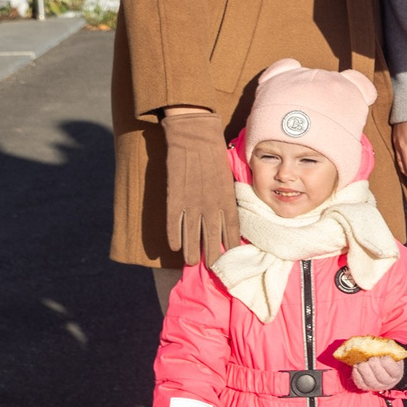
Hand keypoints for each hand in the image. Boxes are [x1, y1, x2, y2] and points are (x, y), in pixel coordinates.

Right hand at [160, 108, 239, 263]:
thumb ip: (228, 197)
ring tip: (192, 263)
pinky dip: (174, 236)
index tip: (232, 256)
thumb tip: (228, 214)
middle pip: (212, 236)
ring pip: (192, 234)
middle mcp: (210, 204)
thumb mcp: (228, 177)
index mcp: (227, 198)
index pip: (232, 227)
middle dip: (213, 254)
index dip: (231, 243)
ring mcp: (191, 202)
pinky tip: (175, 246)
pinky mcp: (174, 198)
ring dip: (192, 250)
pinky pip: (174, 222)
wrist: (195, 138)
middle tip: (213, 268)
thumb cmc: (215, 156)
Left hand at [350, 353, 406, 391]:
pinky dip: (357, 374)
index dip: (387, 362)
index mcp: (396, 374)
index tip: (384, 356)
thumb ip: (386, 348)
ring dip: (364, 370)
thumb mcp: (391, 354)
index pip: (393, 370)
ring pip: (369, 380)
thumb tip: (377, 340)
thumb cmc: (388, 359)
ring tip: (362, 363)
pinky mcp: (365, 387)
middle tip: (371, 358)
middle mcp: (387, 382)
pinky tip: (357, 366)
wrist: (385, 373)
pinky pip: (360, 382)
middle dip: (375, 366)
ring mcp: (376, 386)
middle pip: (381, 376)